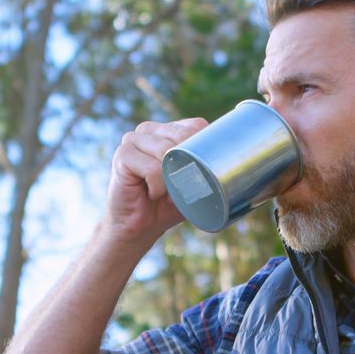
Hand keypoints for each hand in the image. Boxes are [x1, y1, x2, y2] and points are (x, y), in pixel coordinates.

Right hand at [104, 117, 208, 243]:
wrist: (138, 227)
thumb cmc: (168, 204)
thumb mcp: (194, 182)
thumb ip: (207, 164)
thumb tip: (232, 158)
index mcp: (168, 130)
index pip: (196, 126)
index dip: (204, 150)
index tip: (200, 174)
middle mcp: (149, 130)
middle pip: (183, 136)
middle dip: (188, 167)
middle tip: (180, 189)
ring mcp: (133, 139)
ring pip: (166, 151)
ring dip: (171, 180)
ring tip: (164, 192)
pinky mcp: (122, 154)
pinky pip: (152, 168)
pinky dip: (158, 187)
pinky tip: (150, 193)